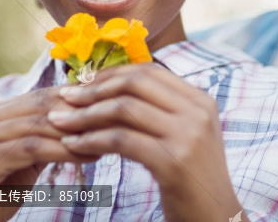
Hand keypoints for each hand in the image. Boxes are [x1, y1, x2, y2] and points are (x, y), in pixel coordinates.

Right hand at [0, 85, 98, 221]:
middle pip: (41, 105)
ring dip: (77, 131)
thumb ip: (43, 138)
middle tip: (116, 116)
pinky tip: (88, 156)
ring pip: (39, 125)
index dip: (76, 97)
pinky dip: (64, 151)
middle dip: (81, 111)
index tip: (110, 101)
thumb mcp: (21, 160)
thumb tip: (85, 121)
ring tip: (108, 136)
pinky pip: (32, 148)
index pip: (40, 96)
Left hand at [48, 63, 243, 221]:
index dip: (113, 74)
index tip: (84, 82)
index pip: (150, 71)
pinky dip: (91, 140)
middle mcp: (197, 112)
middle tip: (66, 98)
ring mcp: (187, 135)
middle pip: (136, 84)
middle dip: (95, 89)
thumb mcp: (185, 137)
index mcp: (200, 100)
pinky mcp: (172, 161)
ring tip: (61, 122)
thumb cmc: (192, 180)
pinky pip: (121, 141)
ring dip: (86, 115)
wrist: (216, 219)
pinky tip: (73, 146)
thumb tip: (115, 90)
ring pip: (124, 110)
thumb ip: (162, 112)